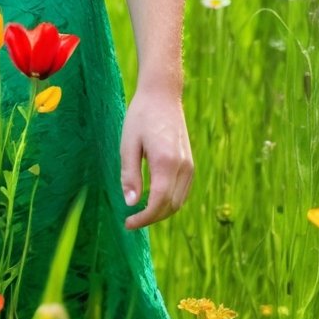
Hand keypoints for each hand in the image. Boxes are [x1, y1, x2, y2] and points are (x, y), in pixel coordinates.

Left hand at [121, 87, 193, 229]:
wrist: (162, 95)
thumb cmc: (141, 116)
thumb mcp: (128, 144)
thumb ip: (130, 175)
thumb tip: (130, 204)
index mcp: (166, 162)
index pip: (159, 202)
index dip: (144, 218)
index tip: (127, 223)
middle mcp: (183, 166)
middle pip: (171, 206)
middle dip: (152, 218)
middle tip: (131, 220)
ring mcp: (189, 165)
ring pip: (179, 202)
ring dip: (161, 212)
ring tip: (140, 212)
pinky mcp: (190, 163)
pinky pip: (183, 191)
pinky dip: (170, 202)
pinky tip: (154, 200)